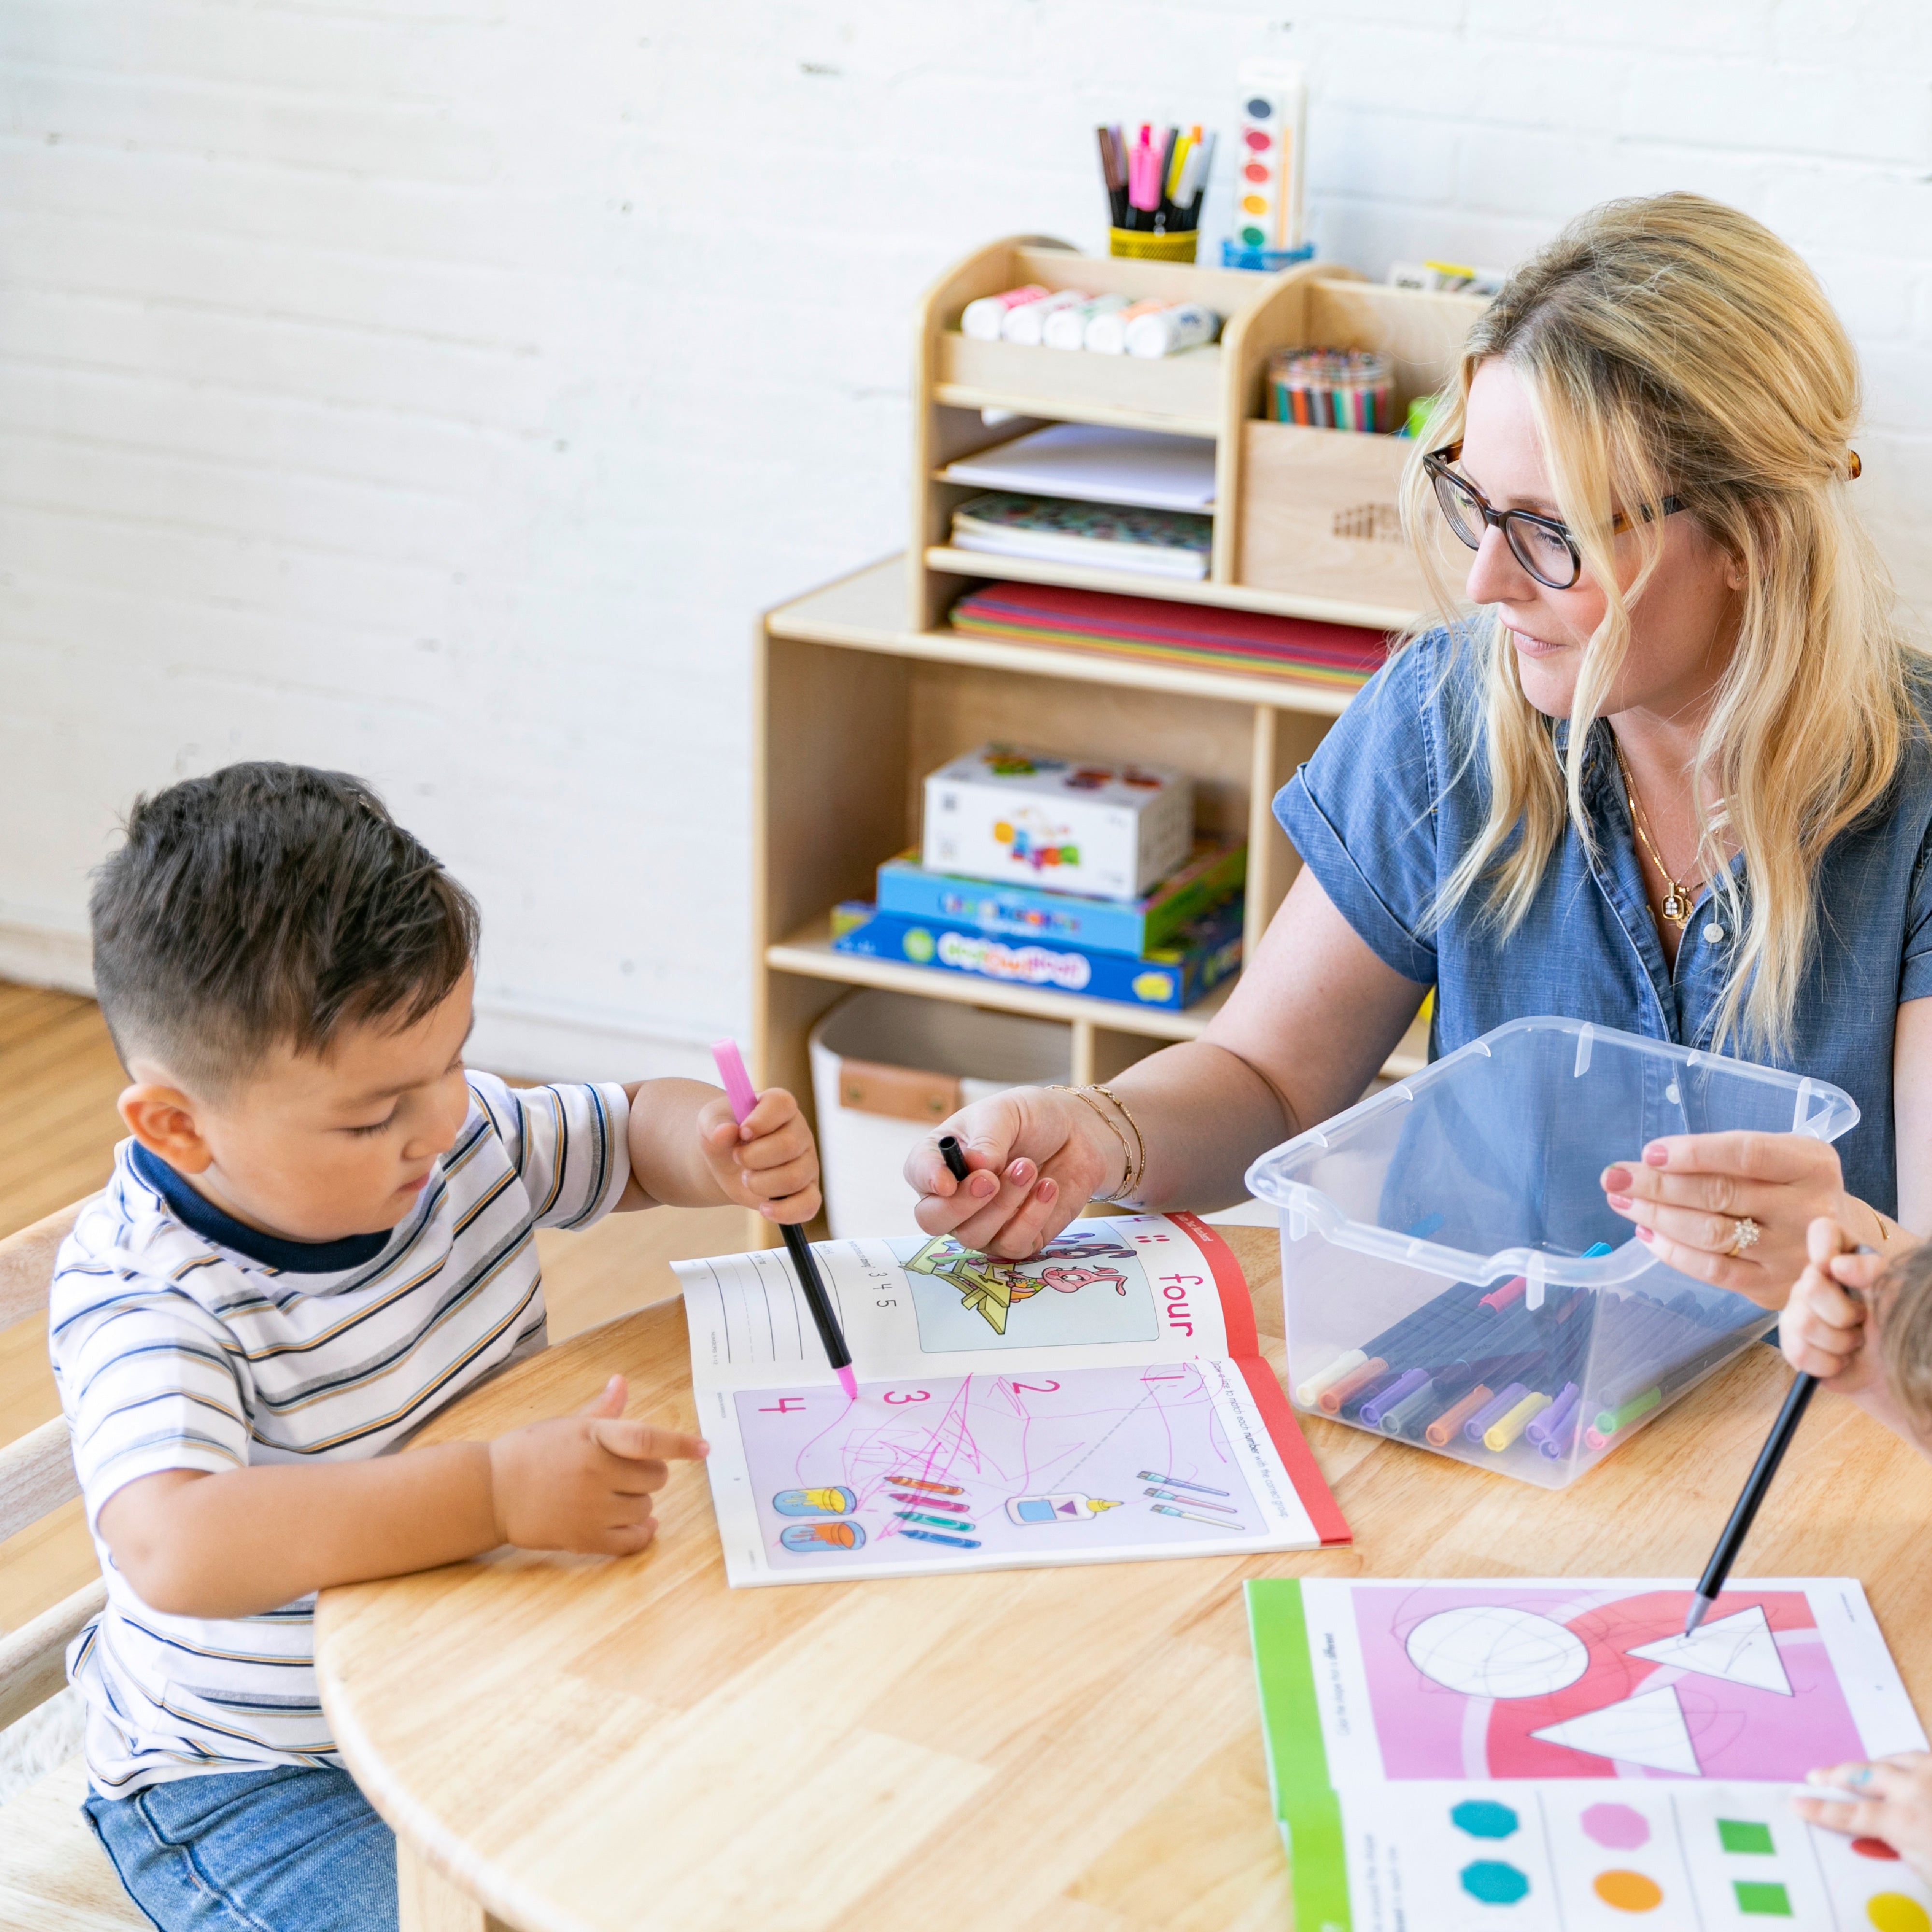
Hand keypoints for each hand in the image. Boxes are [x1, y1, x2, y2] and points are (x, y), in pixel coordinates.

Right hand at [487, 1374, 706, 1555]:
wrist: (490, 1491)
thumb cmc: (529, 1452)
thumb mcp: (566, 1425)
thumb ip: (601, 1410)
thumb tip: (622, 1382)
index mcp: (594, 1437)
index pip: (647, 1439)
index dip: (680, 1444)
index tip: (705, 1448)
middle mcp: (595, 1471)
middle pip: (654, 1477)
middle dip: (649, 1475)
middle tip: (626, 1473)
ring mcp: (590, 1507)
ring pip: (645, 1509)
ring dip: (640, 1503)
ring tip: (615, 1496)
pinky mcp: (583, 1538)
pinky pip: (631, 1541)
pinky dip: (641, 1535)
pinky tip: (640, 1527)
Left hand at [699, 1085, 819, 1222]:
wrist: (727, 1163)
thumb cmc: (724, 1135)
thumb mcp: (710, 1123)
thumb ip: (714, 1124)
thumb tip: (724, 1132)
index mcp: (778, 1106)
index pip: (782, 1104)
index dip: (761, 1120)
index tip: (741, 1132)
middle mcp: (798, 1131)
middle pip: (789, 1145)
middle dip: (753, 1158)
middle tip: (737, 1159)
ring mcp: (807, 1162)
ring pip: (795, 1177)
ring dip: (761, 1183)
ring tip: (746, 1179)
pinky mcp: (807, 1190)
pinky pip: (809, 1204)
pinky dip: (785, 1211)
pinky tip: (764, 1208)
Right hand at [903, 1087, 1119, 1257]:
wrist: (1077, 1134)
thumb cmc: (1031, 1119)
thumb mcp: (1007, 1113)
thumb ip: (989, 1138)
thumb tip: (976, 1166)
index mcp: (941, 1158)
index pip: (918, 1173)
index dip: (927, 1180)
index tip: (947, 1181)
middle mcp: (954, 1196)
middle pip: (933, 1220)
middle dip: (961, 1204)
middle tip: (991, 1179)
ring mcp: (982, 1222)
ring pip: (974, 1235)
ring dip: (1004, 1203)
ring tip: (1028, 1167)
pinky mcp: (1015, 1239)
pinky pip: (1012, 1245)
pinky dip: (1031, 1216)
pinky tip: (1048, 1187)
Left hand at [1600, 1131, 1855, 1305]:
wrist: (1842, 1247)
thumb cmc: (1795, 1190)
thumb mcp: (1784, 1156)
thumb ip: (1731, 1155)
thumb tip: (1656, 1159)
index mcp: (1811, 1165)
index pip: (1746, 1154)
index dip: (1694, 1153)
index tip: (1649, 1152)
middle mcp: (1807, 1210)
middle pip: (1719, 1195)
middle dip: (1658, 1185)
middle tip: (1614, 1177)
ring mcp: (1792, 1253)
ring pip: (1710, 1234)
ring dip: (1656, 1217)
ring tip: (1622, 1201)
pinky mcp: (1774, 1287)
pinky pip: (1714, 1271)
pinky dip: (1673, 1252)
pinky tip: (1647, 1235)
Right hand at [1781, 1216, 1887, 1393]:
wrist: (1899, 1370)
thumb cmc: (1901, 1325)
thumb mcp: (1898, 1292)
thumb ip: (1871, 1270)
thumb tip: (1836, 1266)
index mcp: (1844, 1258)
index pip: (1822, 1231)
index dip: (1823, 1245)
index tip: (1834, 1267)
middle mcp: (1815, 1280)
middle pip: (1810, 1286)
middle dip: (1843, 1314)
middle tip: (1862, 1321)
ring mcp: (1799, 1312)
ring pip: (1803, 1324)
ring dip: (1840, 1342)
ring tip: (1855, 1343)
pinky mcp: (1794, 1345)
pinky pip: (1798, 1353)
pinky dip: (1829, 1363)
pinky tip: (1842, 1360)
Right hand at [1794, 1753, 1931, 1883]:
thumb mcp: (1925, 1874)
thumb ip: (1894, 1855)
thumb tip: (1867, 1847)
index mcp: (1906, 1821)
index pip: (1850, 1814)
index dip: (1819, 1809)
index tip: (1796, 1804)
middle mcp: (1915, 1789)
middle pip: (1863, 1775)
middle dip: (1835, 1775)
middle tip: (1816, 1778)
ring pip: (1891, 1759)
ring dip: (1872, 1766)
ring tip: (1859, 1771)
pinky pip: (1919, 1758)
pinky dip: (1904, 1764)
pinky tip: (1902, 1771)